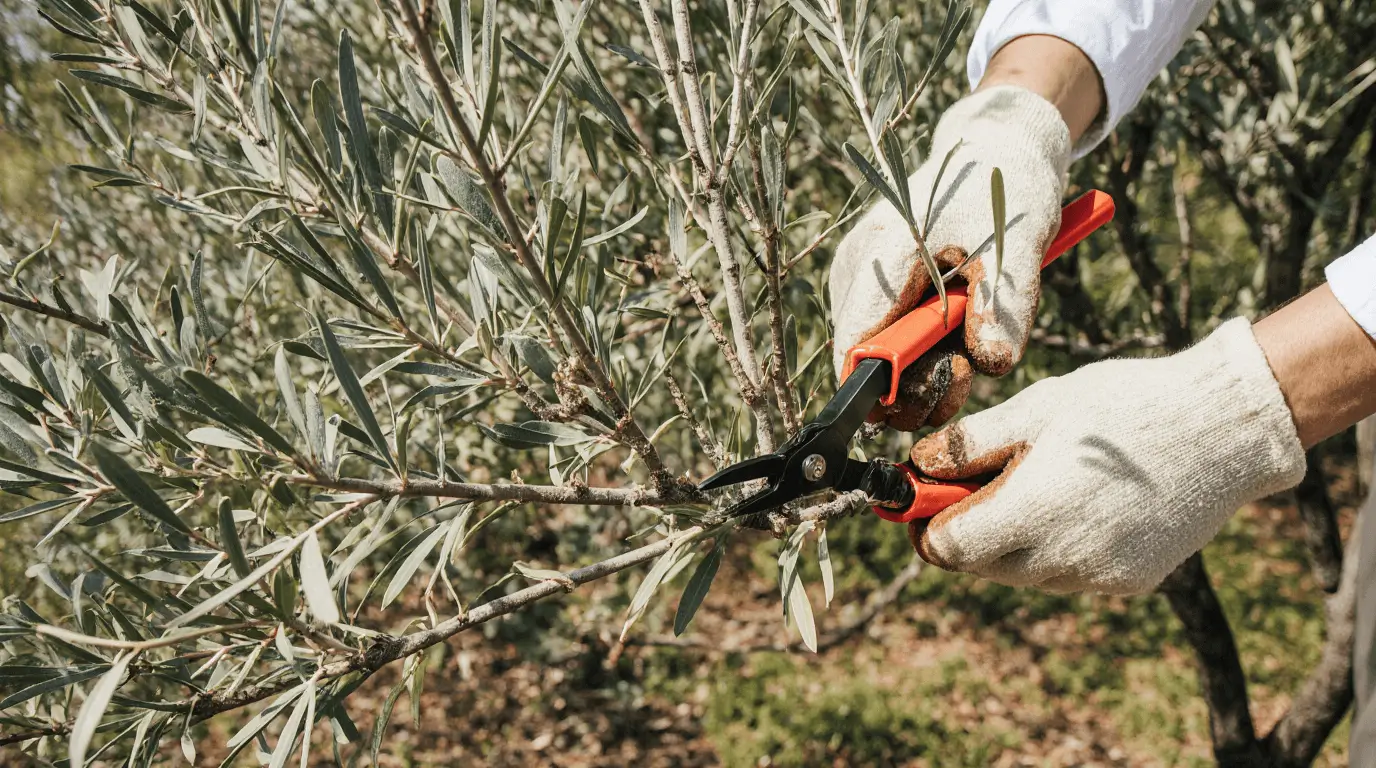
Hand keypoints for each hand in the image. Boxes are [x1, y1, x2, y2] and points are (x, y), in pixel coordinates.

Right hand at [829, 85, 1071, 428]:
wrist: (991, 149)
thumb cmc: (1003, 192)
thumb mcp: (1018, 246)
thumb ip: (1004, 305)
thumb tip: (991, 364)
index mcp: (882, 258)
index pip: (855, 350)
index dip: (888, 391)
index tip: (943, 386)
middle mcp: (855, 273)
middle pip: (863, 362)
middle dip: (916, 384)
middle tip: (968, 370)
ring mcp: (857, 279)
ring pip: (876, 353)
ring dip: (922, 367)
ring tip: (968, 341)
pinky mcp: (868, 285)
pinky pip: (885, 335)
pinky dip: (919, 346)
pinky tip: (953, 325)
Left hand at [906, 319, 1306, 594]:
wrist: (1224, 428)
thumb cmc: (1126, 405)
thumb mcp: (1037, 408)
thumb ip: (970, 444)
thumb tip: (918, 465)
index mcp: (1033, 514)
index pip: (946, 548)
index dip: (925, 521)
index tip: (922, 493)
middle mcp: (1063, 559)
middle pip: (980, 564)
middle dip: (965, 527)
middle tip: (973, 480)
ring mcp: (1099, 576)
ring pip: (1023, 573)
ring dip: (1010, 540)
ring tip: (1034, 482)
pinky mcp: (1130, 581)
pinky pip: (1068, 574)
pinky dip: (1056, 548)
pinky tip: (1078, 502)